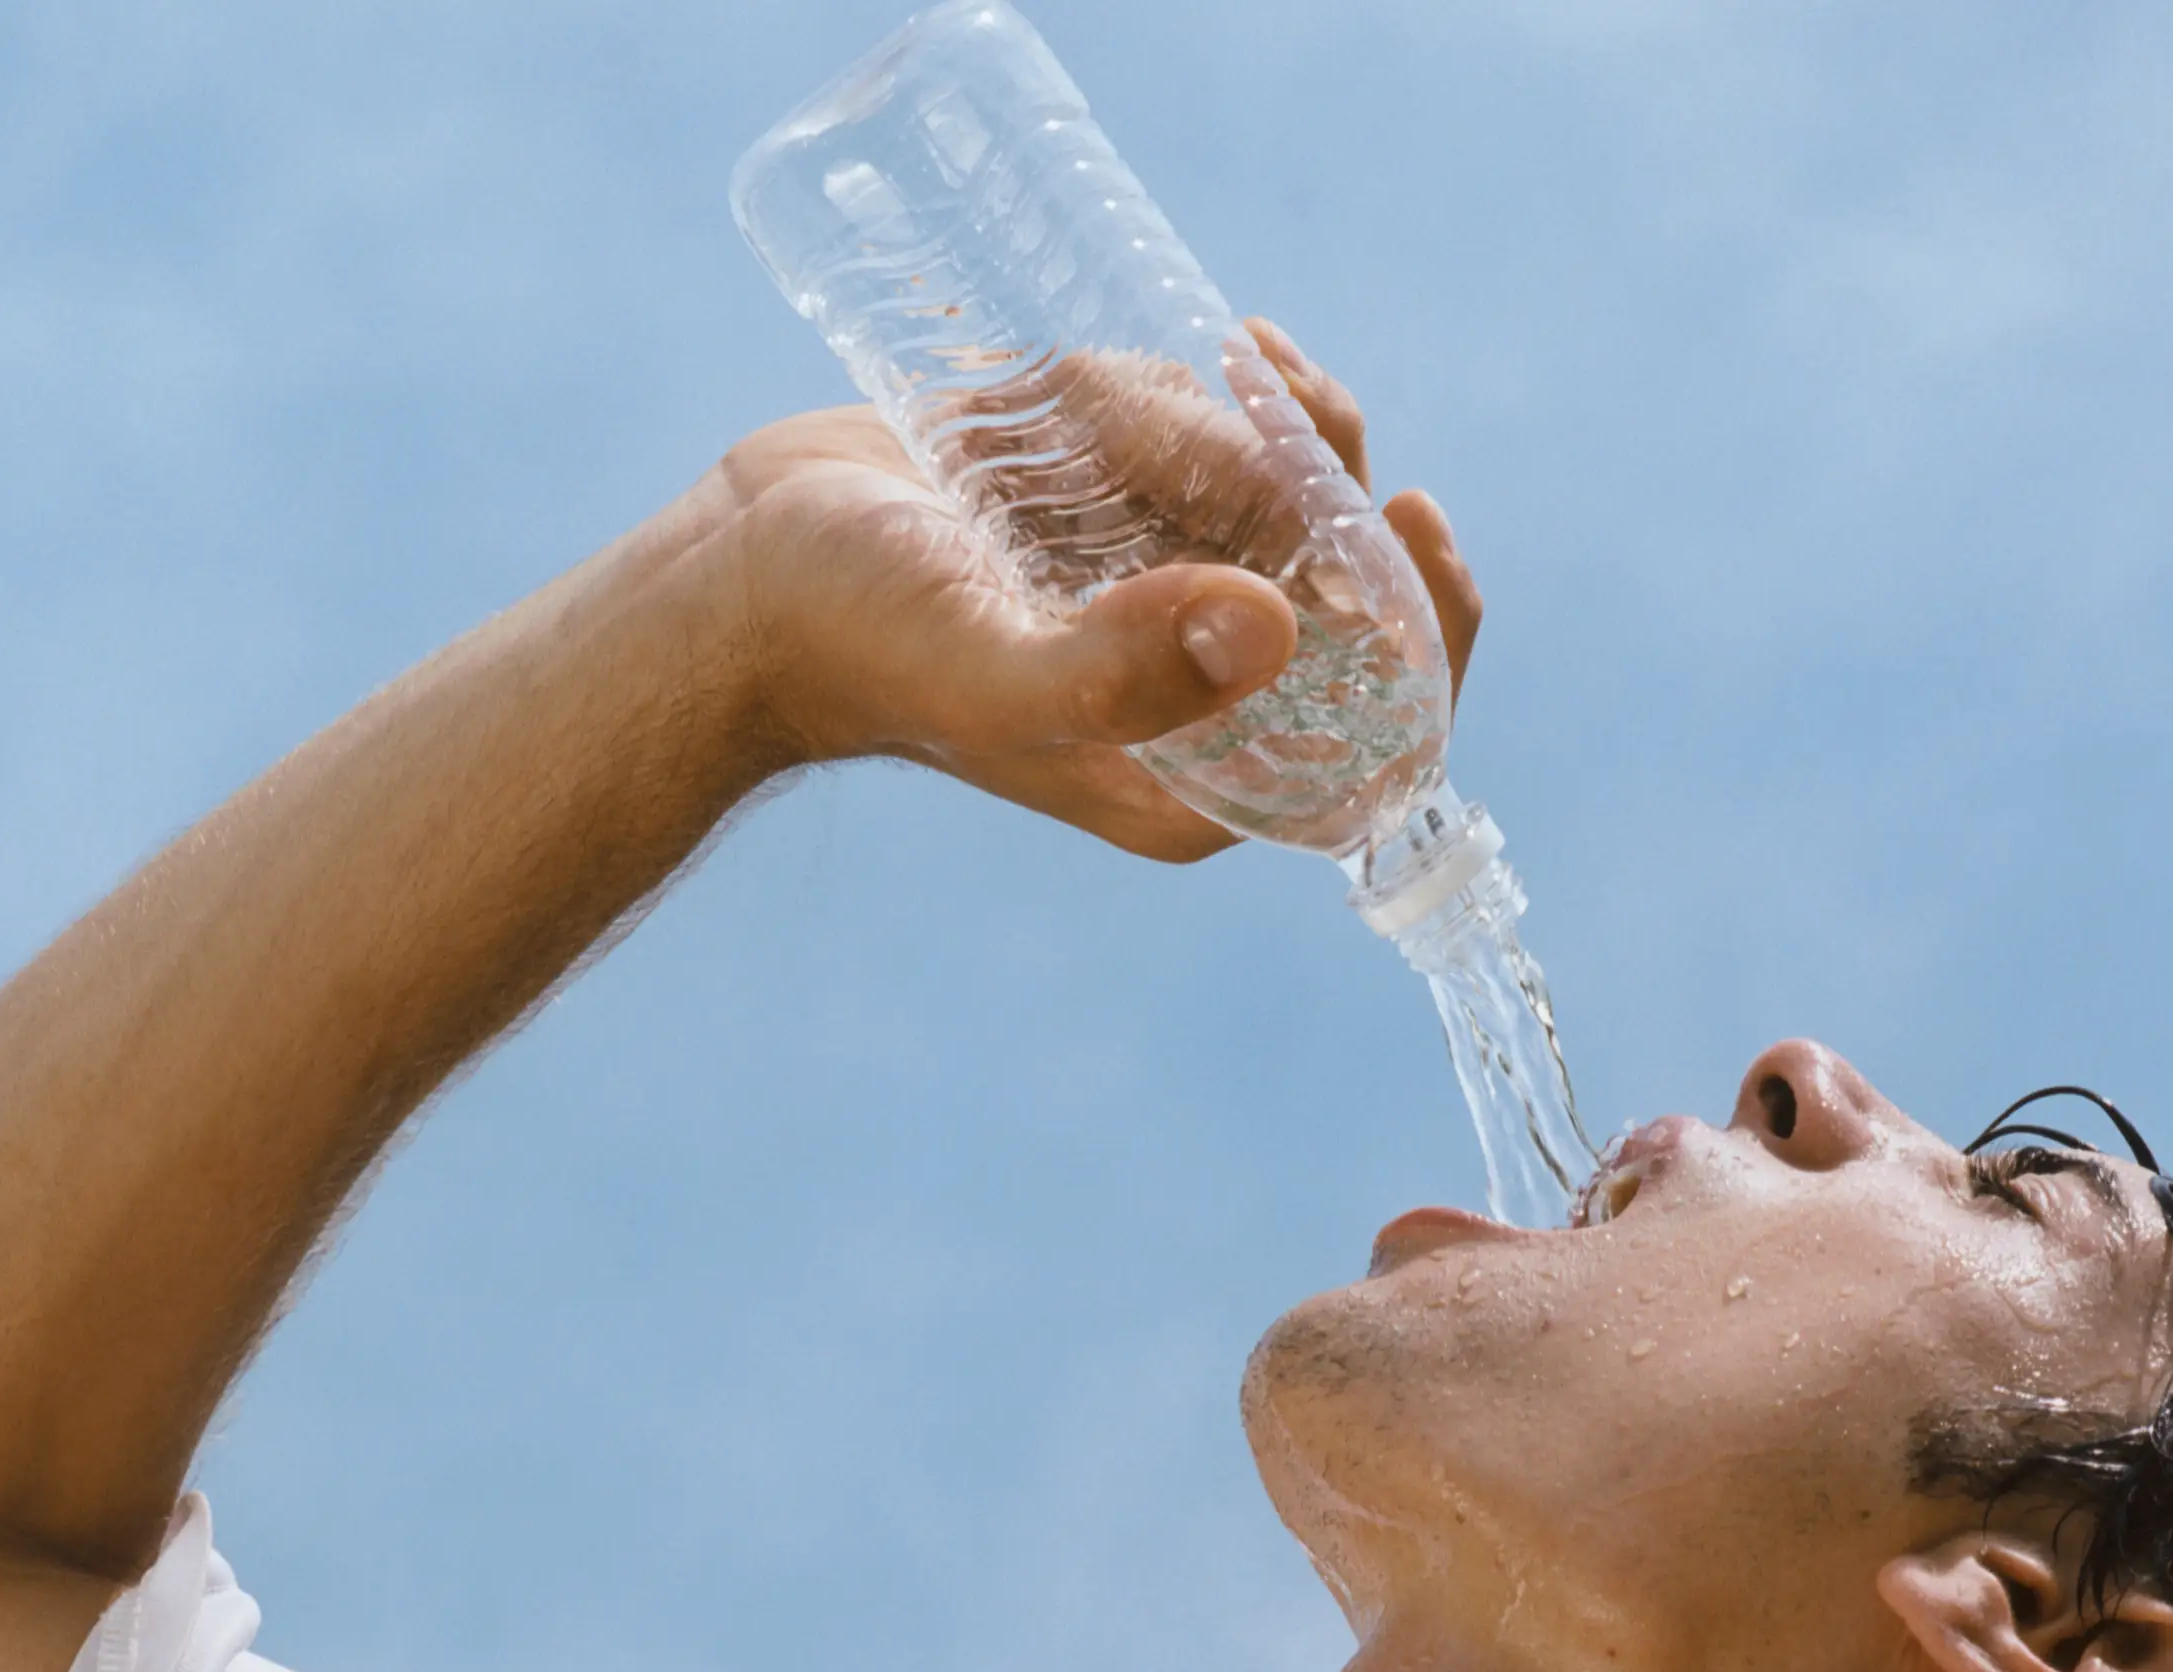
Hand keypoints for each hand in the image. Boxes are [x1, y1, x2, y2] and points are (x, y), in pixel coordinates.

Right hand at [700, 321, 1484, 862]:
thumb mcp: (992, 673)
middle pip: (1349, 587)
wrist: (743, 574)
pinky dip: (1167, 398)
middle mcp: (1198, 701)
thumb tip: (1275, 624)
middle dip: (1321, 472)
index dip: (1429, 620)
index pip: (1384, 724)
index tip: (1409, 510)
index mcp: (1200, 779)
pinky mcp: (1119, 526)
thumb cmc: (857, 645)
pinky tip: (1073, 390)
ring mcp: (1160, 605)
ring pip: (1285, 497)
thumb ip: (1124, 672)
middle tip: (1266, 394)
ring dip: (1226, 422)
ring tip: (1101, 409)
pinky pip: (1206, 449)